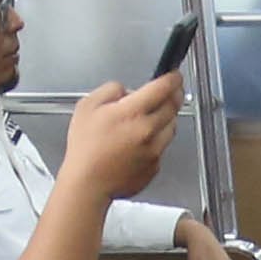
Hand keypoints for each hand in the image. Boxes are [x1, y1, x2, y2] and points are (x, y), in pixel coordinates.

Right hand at [62, 70, 188, 206]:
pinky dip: (157, 141)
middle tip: (169, 91)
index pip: (163, 88)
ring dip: (166, 119)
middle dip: (173, 95)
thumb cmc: (85, 148)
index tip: (175, 75)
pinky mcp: (155, 166)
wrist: (88, 184)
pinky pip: (162, 147)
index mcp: (132, 112)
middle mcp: (148, 130)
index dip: (172, 78)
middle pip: (173, 106)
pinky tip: (139, 143)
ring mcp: (155, 150)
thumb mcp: (87, 106)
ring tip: (148, 120)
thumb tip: (126, 90)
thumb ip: (110, 90)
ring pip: (171, 127)